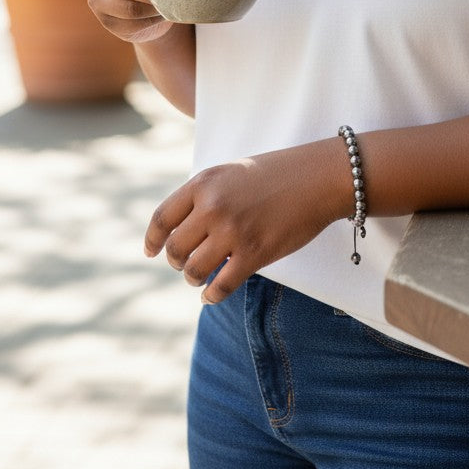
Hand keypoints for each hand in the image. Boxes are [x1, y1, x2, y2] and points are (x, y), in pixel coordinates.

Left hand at [144, 140, 348, 303]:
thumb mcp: (232, 173)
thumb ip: (205, 194)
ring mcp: (233, 231)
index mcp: (204, 183)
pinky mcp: (254, 253)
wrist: (317, 177)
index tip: (151, 251)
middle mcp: (213, 206)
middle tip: (186, 263)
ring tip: (201, 276)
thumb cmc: (276, 173)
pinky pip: (221, 286)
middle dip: (177, 261)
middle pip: (175, 249)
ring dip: (194, 278)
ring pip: (194, 270)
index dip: (152, 239)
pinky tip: (211, 294)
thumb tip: (182, 228)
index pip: (162, 218)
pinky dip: (211, 295)